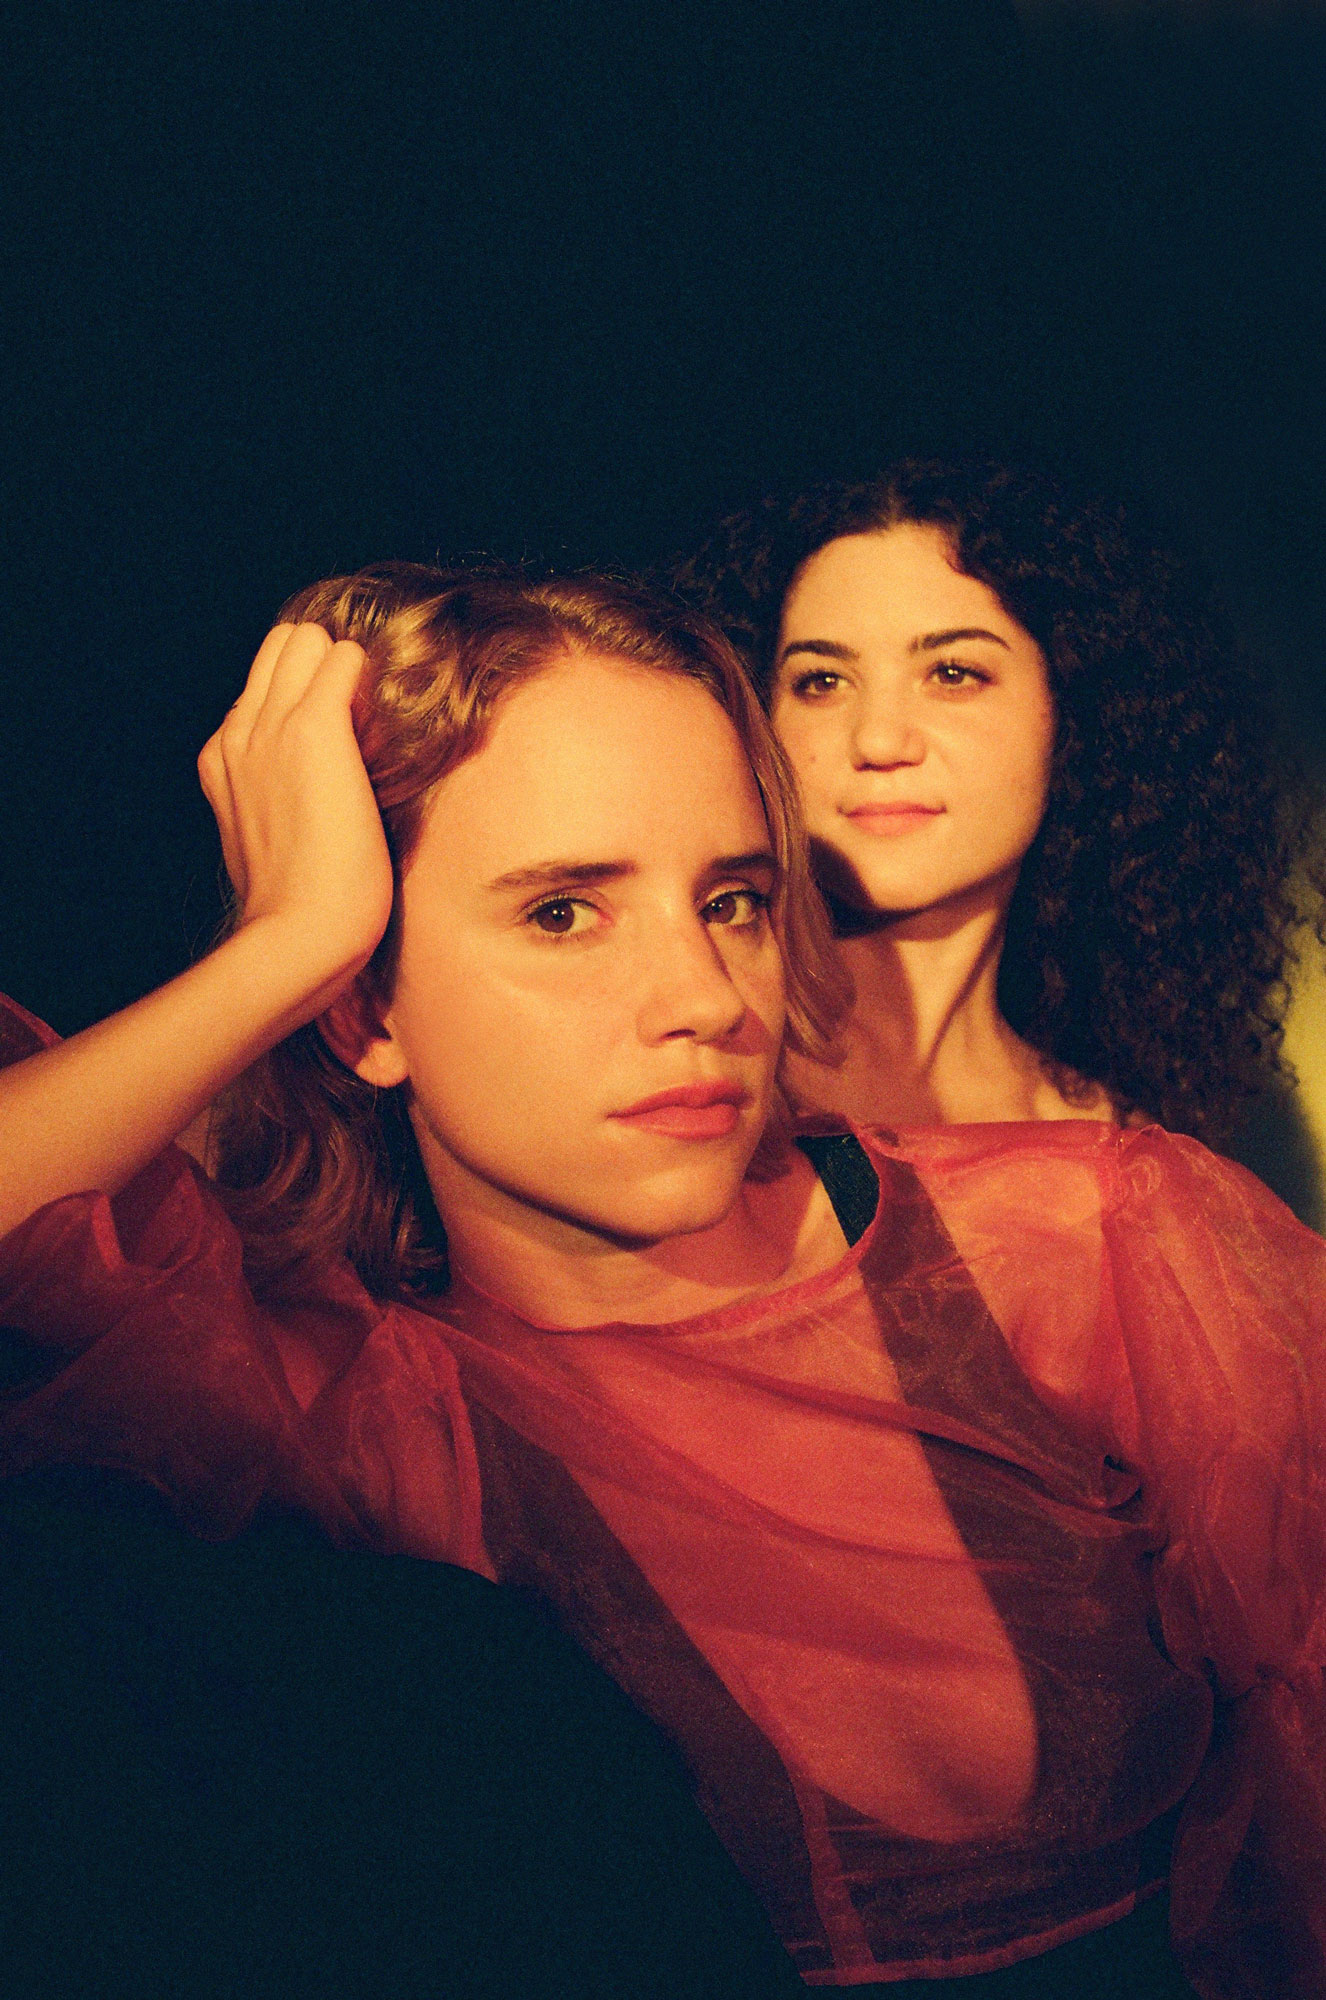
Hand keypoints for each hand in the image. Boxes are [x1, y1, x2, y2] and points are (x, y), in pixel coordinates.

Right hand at [197, 624, 394, 991]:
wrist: (297, 937)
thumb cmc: (299, 910)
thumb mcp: (267, 844)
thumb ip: (273, 803)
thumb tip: (308, 797)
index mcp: (222, 759)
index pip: (263, 683)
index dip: (307, 694)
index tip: (341, 734)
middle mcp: (238, 734)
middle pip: (281, 644)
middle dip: (324, 665)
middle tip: (362, 719)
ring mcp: (270, 728)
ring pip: (307, 638)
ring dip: (346, 668)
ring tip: (371, 725)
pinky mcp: (313, 730)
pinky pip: (345, 657)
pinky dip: (368, 678)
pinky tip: (383, 725)